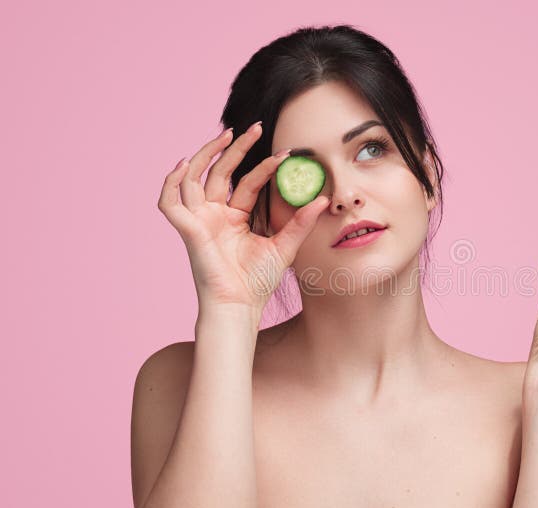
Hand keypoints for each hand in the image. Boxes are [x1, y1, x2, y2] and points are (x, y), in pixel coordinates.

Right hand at [157, 122, 330, 312]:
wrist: (242, 305)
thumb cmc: (258, 282)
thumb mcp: (285, 246)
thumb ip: (300, 222)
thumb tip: (322, 199)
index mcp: (235, 218)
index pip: (247, 182)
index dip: (264, 166)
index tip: (286, 153)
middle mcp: (215, 215)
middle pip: (219, 172)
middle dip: (235, 148)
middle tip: (254, 128)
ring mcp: (200, 221)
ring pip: (193, 178)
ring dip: (205, 154)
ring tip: (226, 135)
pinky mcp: (188, 230)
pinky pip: (169, 202)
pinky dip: (170, 183)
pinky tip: (183, 165)